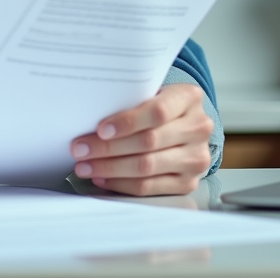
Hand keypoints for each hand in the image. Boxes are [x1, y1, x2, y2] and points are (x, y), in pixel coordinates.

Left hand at [69, 83, 212, 196]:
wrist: (183, 124)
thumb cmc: (157, 105)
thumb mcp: (149, 92)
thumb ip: (129, 100)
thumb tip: (87, 116)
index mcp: (189, 98)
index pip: (158, 112)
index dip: (127, 122)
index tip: (100, 129)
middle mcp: (199, 128)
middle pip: (149, 142)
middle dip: (108, 148)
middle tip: (80, 150)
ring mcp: (196, 158)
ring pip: (147, 167)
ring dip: (110, 168)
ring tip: (85, 166)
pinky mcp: (188, 182)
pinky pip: (149, 187)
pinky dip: (121, 184)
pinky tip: (102, 178)